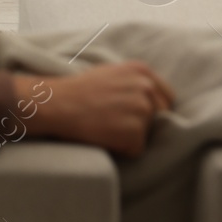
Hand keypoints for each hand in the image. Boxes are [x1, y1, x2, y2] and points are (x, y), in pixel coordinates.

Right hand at [15, 61, 174, 157]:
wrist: (56, 104)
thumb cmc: (77, 91)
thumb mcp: (109, 73)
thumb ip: (134, 82)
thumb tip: (153, 98)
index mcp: (141, 71)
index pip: (166, 97)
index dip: (152, 109)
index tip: (132, 114)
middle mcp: (146, 88)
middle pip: (160, 116)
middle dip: (142, 122)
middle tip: (113, 120)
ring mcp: (142, 110)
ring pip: (147, 133)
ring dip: (130, 135)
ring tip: (104, 126)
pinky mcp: (135, 132)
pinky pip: (136, 149)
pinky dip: (121, 148)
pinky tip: (103, 136)